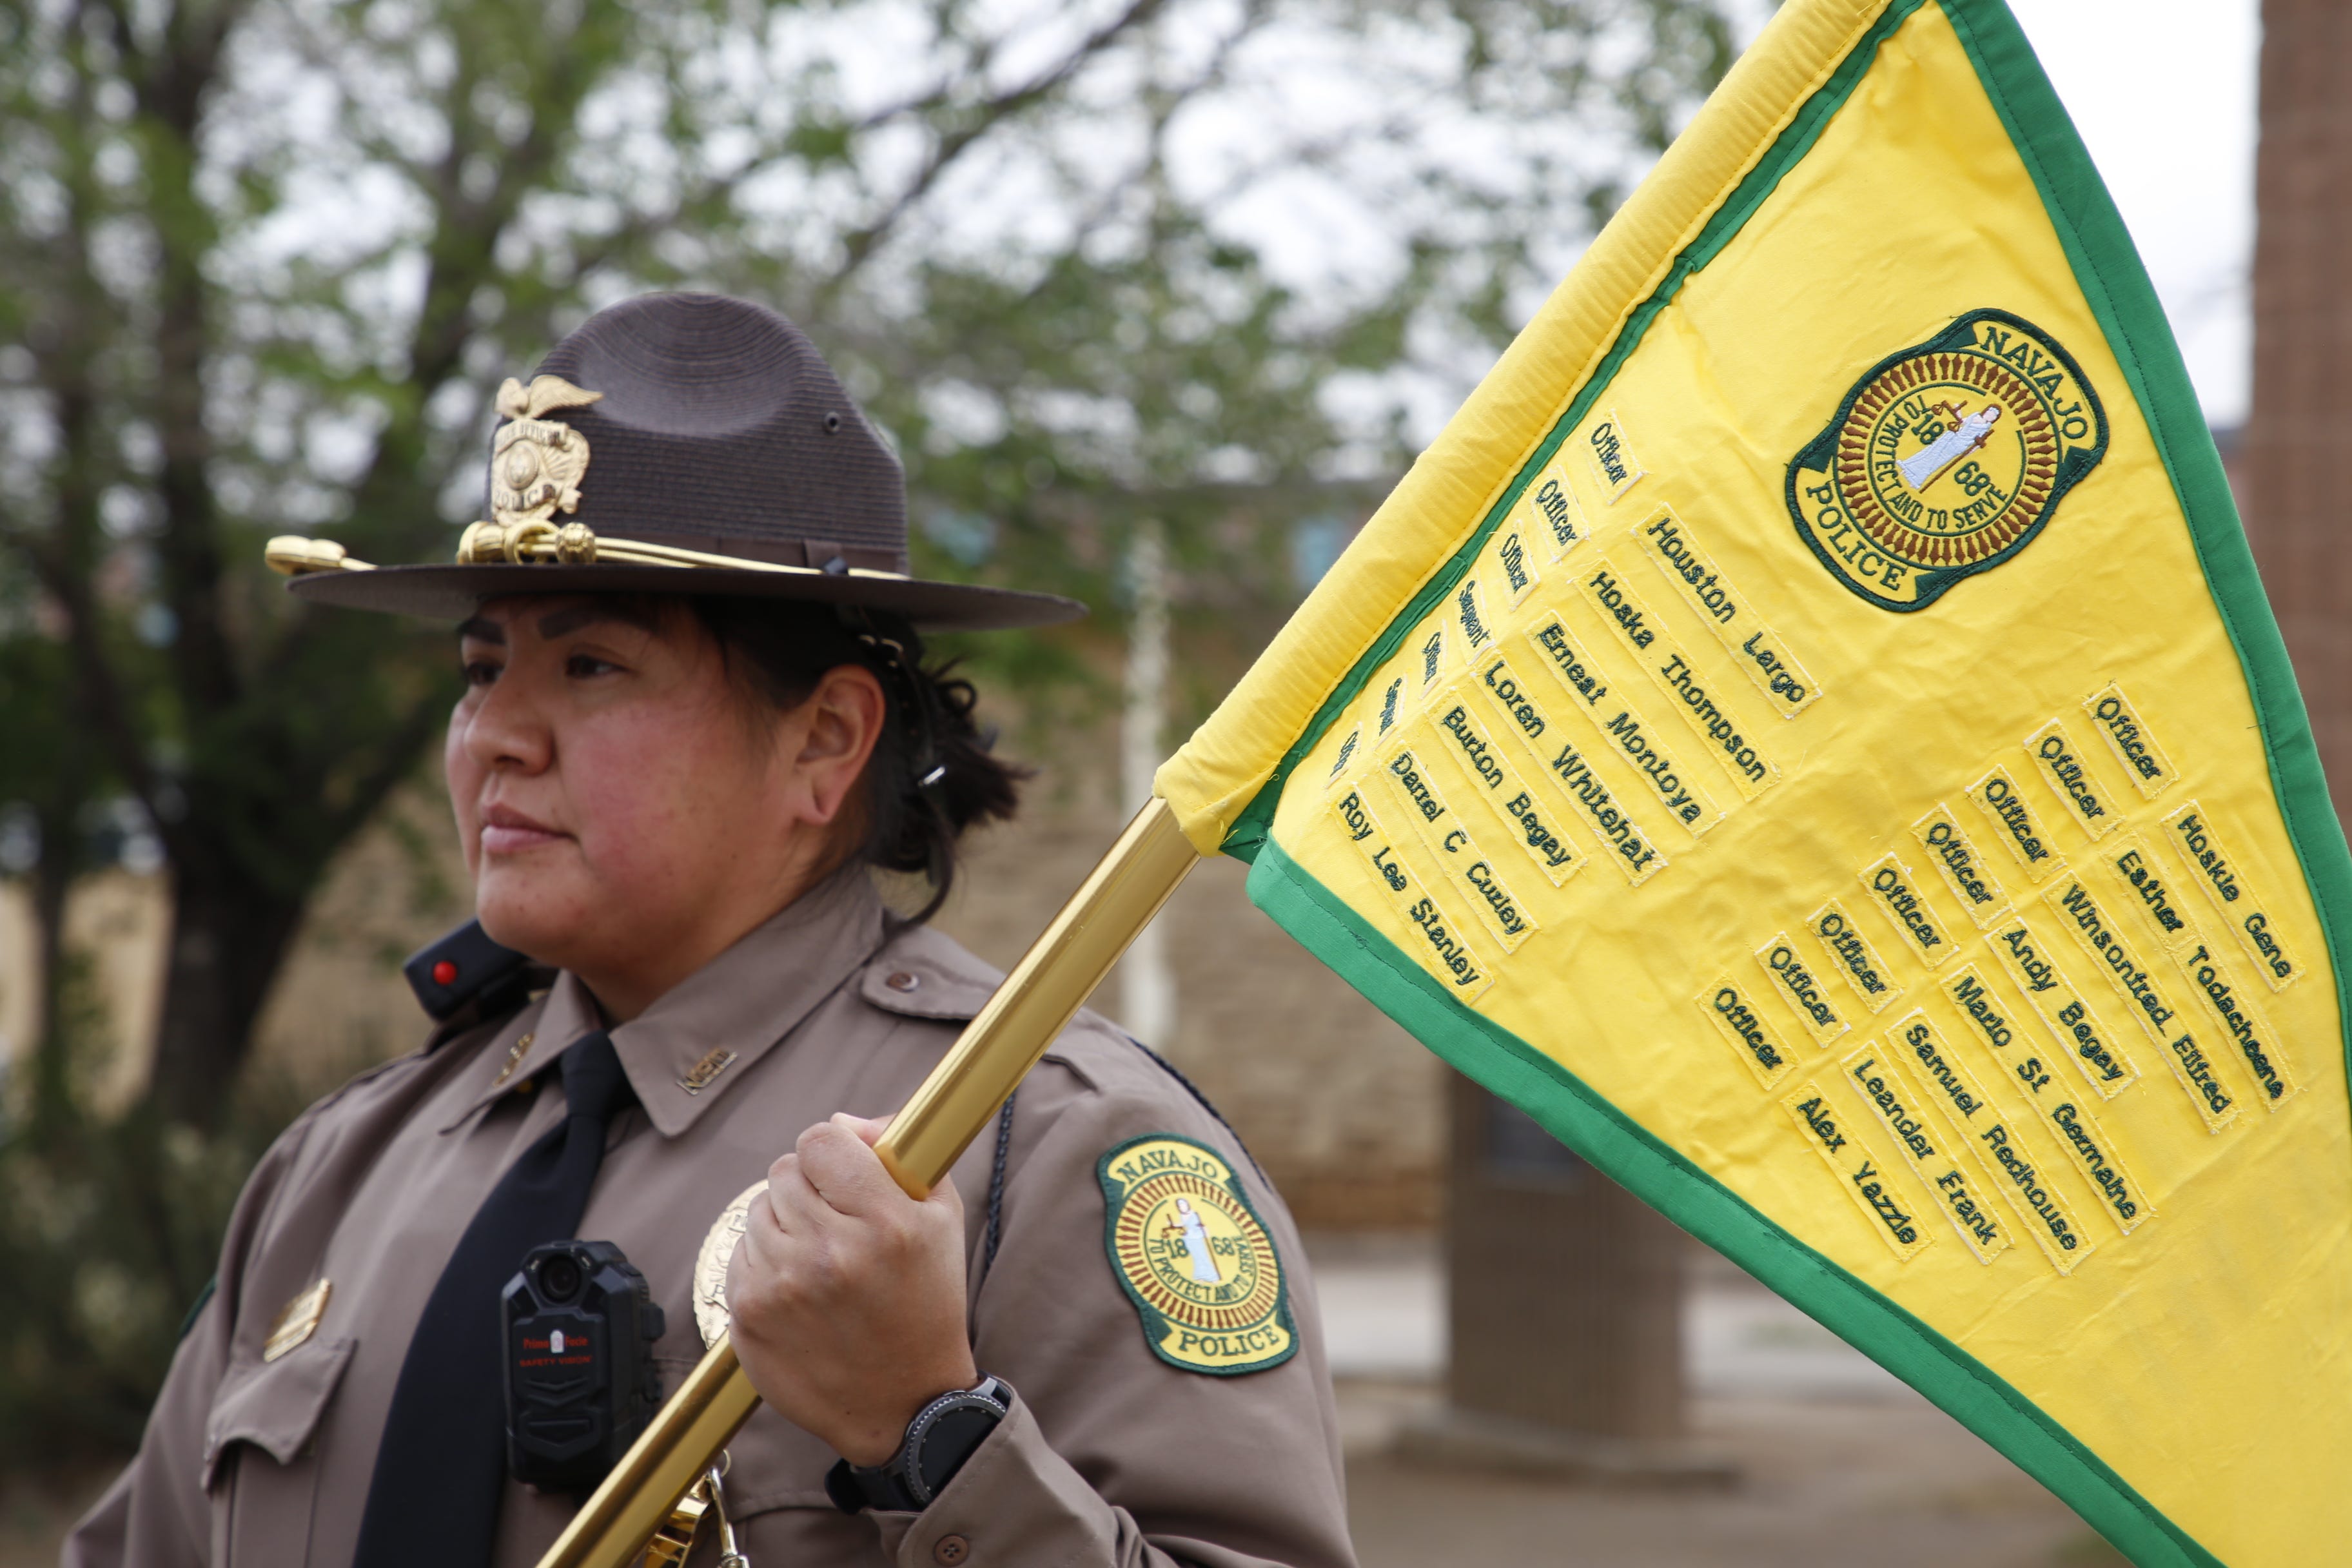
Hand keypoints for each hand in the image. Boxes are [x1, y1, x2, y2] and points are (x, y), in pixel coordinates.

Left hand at [726, 1113, 978, 1465]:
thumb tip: (845, 1123)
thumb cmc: (927, 1305)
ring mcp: (783, 1287)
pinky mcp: (749, 1317)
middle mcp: (829, 1253)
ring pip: (759, 1211)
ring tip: (819, 1259)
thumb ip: (900, 1156)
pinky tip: (799, 1288)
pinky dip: (765, 1263)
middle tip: (835, 1219)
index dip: (832, 1148)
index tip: (842, 1169)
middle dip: (809, 1187)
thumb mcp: (941, 1221)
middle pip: (785, 1172)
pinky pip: (741, 1255)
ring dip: (785, 1225)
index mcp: (884, 1223)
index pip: (821, 1140)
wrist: (904, 1404)